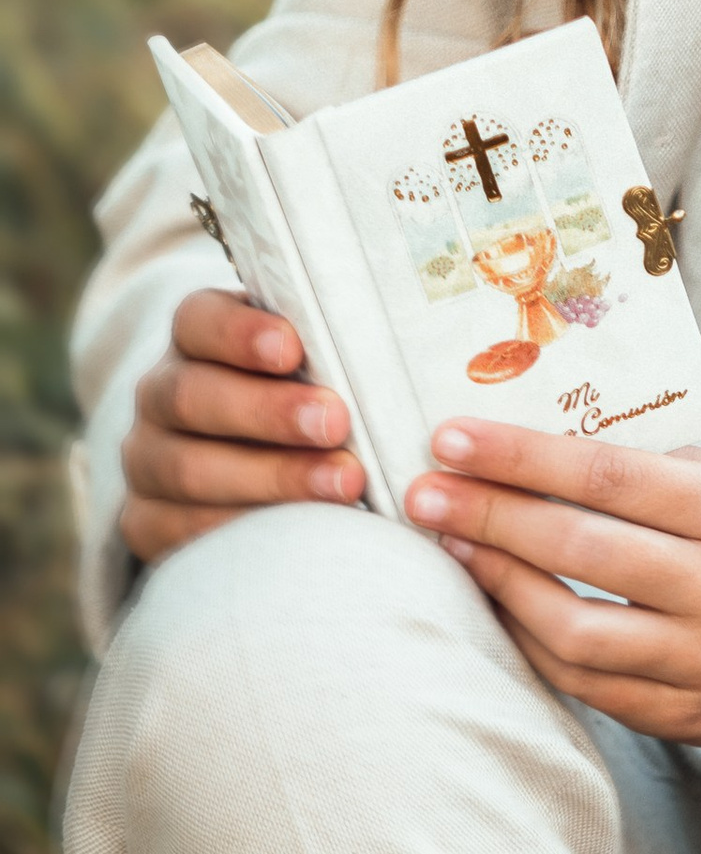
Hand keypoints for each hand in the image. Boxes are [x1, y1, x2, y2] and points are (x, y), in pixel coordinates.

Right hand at [120, 289, 366, 564]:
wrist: (244, 470)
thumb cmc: (303, 396)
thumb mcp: (310, 360)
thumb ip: (334, 348)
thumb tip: (401, 341)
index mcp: (195, 339)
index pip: (198, 320)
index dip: (239, 333)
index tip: (293, 349)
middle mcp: (159, 395)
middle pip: (192, 397)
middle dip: (268, 412)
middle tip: (337, 423)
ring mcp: (146, 462)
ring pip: (188, 469)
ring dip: (271, 478)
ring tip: (345, 484)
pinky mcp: (148, 523)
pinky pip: (182, 532)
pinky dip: (244, 532)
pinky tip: (304, 533)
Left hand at [405, 421, 700, 760]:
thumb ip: (663, 476)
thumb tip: (544, 449)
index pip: (609, 475)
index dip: (521, 456)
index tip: (451, 434)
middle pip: (580, 549)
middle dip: (488, 516)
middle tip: (422, 490)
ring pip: (573, 630)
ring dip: (499, 586)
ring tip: (451, 546)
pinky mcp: (686, 720)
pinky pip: (589, 685)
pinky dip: (534, 644)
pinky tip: (502, 607)